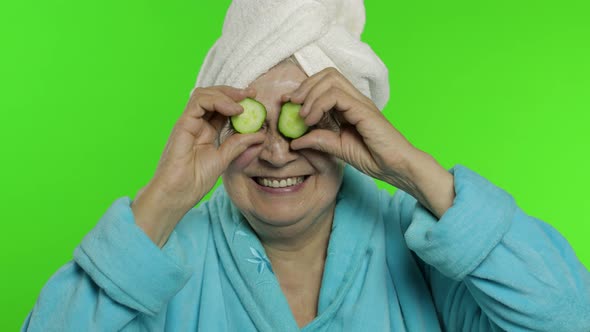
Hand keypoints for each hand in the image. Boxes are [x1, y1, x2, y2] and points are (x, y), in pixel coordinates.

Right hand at [132, 86, 264, 245]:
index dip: (238, 101)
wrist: (177, 194)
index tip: (255, 100)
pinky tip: (234, 110)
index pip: (221, 108)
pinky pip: (199, 102)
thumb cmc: (194, 181)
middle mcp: (196, 124)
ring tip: (244, 100)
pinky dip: (218, 101)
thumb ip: (239, 145)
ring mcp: (188, 123)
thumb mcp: (224, 160)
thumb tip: (260, 135)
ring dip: (226, 93)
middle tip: (252, 93)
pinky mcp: (183, 124)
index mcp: (206, 131)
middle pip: (213, 97)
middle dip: (233, 92)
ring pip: (205, 94)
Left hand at [282, 67, 420, 192]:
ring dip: (310, 94)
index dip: (305, 89)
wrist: (397, 168)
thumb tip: (294, 141)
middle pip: (327, 74)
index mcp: (350, 106)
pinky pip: (336, 95)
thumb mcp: (338, 149)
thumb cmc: (375, 158)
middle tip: (291, 104)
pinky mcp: (363, 110)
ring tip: (303, 116)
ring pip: (330, 79)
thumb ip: (318, 141)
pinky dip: (318, 104)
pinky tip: (312, 120)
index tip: (288, 102)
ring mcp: (360, 102)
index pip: (326, 83)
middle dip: (305, 86)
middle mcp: (355, 99)